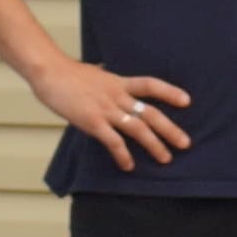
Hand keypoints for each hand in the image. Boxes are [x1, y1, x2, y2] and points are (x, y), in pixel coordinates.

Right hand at [23, 58, 191, 170]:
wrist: (49, 72)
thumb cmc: (66, 73)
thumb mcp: (93, 72)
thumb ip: (102, 75)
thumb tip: (103, 70)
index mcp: (118, 82)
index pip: (150, 85)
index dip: (169, 92)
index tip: (187, 101)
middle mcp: (117, 96)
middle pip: (150, 112)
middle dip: (170, 129)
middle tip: (185, 143)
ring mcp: (105, 109)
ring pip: (137, 128)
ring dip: (154, 144)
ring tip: (165, 158)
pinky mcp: (92, 121)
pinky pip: (113, 141)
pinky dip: (123, 155)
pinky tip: (128, 166)